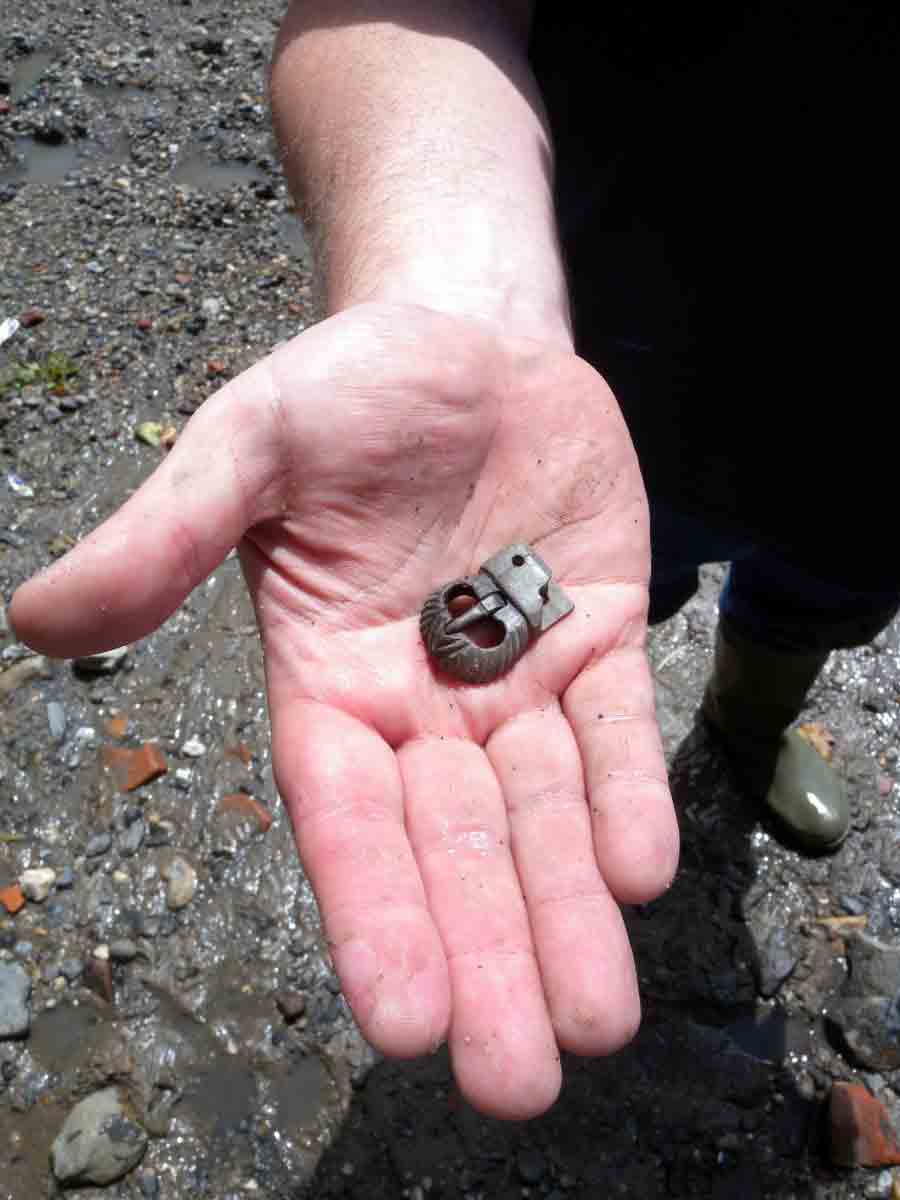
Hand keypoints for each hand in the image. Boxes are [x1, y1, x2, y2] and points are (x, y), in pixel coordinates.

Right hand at [10, 303, 677, 1117]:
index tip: (403, 1021)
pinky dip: (628, 796)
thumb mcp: (247, 448)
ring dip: (570, 911)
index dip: (377, 913)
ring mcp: (519, 677)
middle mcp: (424, 706)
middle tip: (517, 1078)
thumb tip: (40, 621)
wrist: (463, 339)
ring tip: (595, 1020)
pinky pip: (617, 732)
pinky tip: (641, 871)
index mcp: (328, 685)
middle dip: (488, 955)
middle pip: (457, 847)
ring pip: (546, 814)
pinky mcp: (600, 637)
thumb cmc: (344, 391)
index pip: (348, 821)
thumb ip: (162, 538)